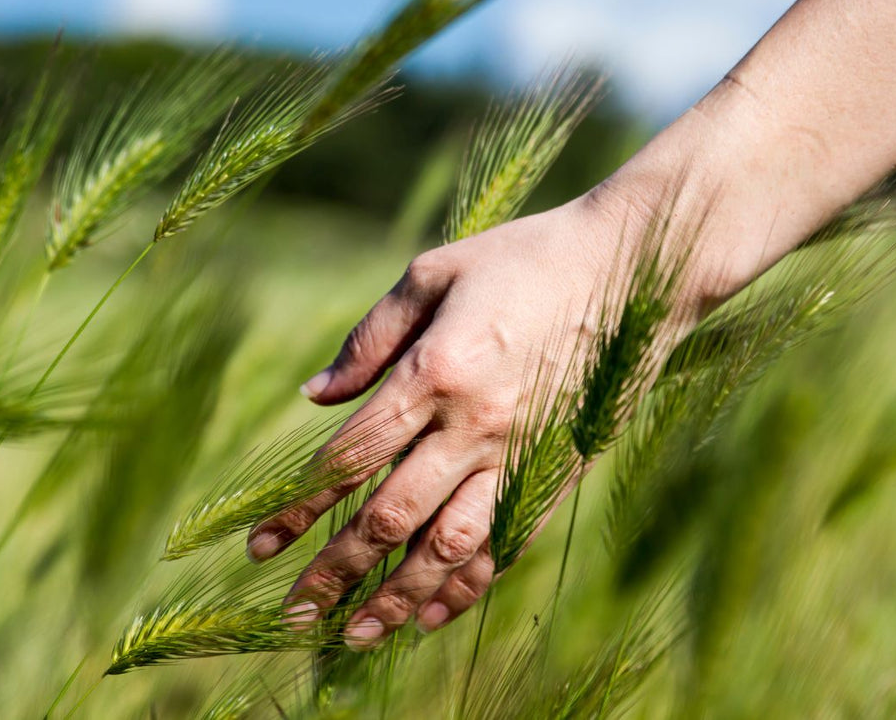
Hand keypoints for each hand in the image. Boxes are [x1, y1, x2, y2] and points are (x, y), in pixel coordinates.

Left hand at [245, 187, 685, 648]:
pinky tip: (431, 616)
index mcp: (435, 370)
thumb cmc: (525, 258)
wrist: (634, 268)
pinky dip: (468, 585)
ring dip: (398, 597)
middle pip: (391, 516)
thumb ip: (371, 338)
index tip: (262, 547)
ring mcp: (520, 453)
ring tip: (356, 637)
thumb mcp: (435, 272)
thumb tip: (315, 398)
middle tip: (294, 615)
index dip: (301, 508)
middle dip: (336, 572)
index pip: (352, 457)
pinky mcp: (558, 469)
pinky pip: (507, 541)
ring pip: (450, 546)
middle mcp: (474, 424)